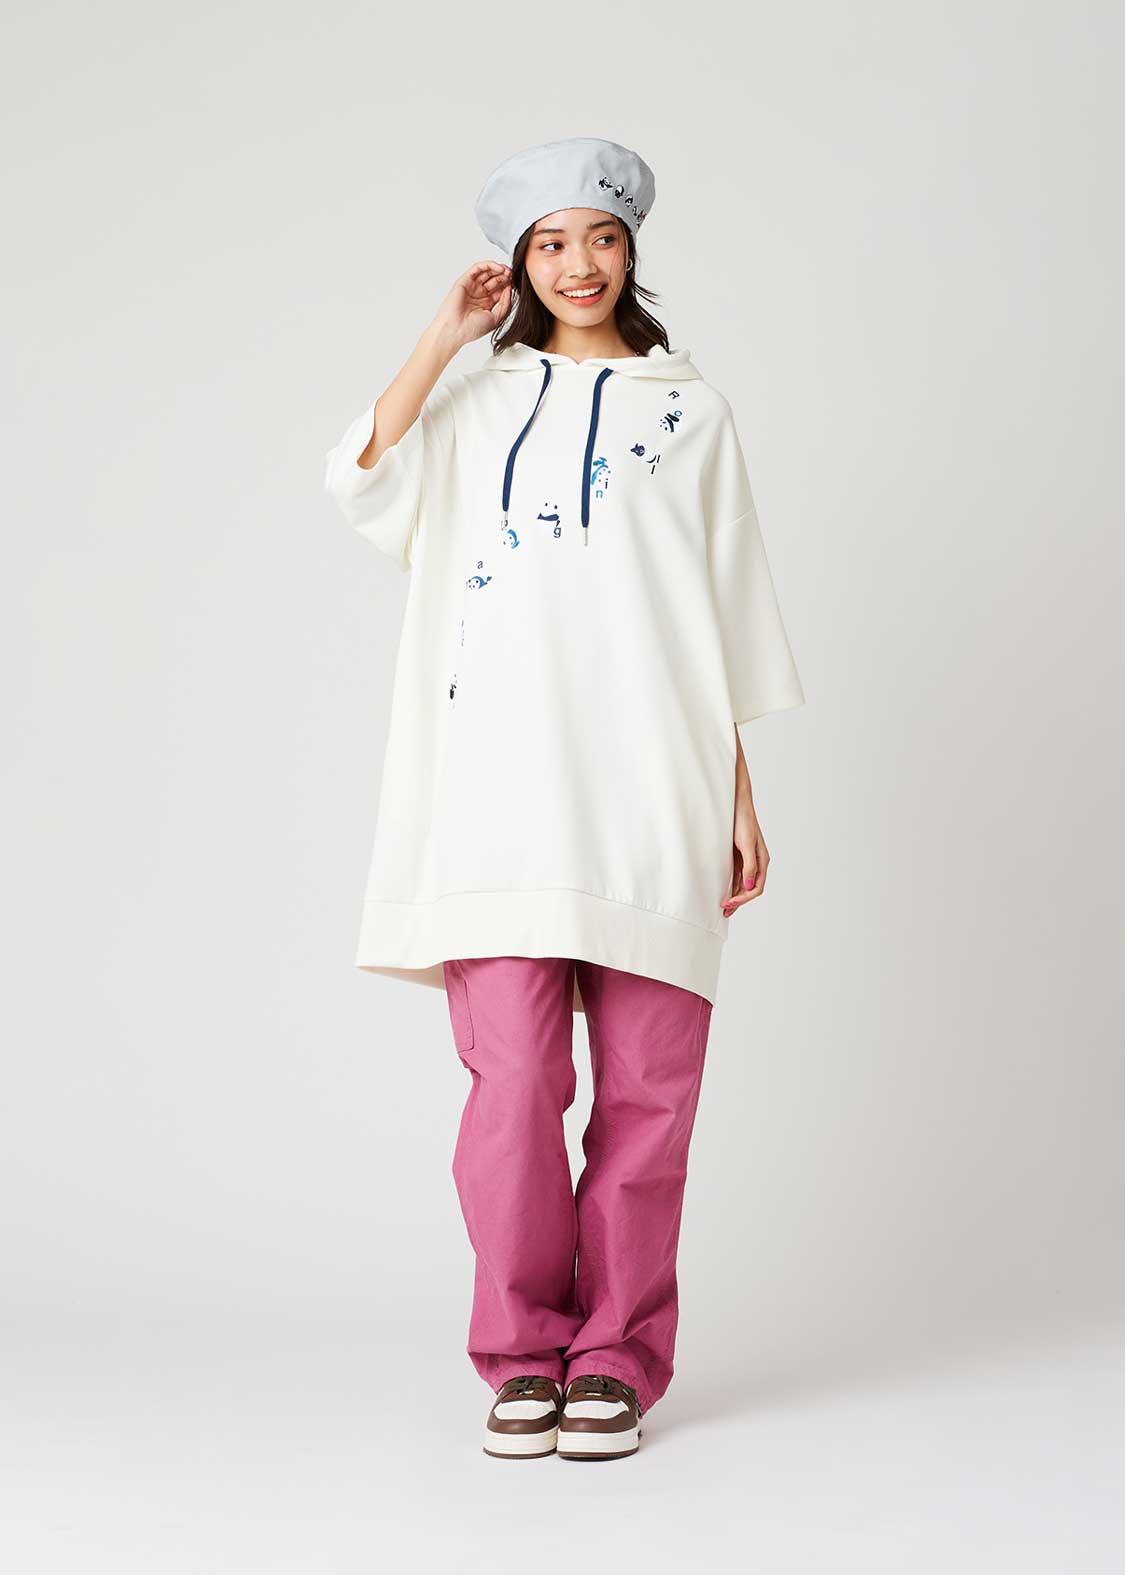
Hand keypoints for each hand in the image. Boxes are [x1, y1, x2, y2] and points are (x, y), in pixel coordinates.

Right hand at [431, 261, 512, 350]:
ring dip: (498, 269)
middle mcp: (479, 294)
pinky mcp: (465, 280)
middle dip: (505, 276)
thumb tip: (510, 289)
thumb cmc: (472, 329)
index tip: (516, 283)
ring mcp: (472, 287)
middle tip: (513, 274)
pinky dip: (489, 265)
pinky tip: (498, 268)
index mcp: (486, 304)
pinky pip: (477, 268)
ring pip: (487, 272)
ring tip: (507, 270)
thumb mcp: (496, 318)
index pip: (500, 289)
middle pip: (494, 279)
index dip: (509, 284)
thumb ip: (505, 304)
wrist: (455, 330)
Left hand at [722, 786, 769, 918]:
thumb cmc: (743, 820)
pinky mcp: (738, 855)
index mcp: (762, 860)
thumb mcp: (746, 844)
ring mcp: (747, 859)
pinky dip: (731, 885)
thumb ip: (749, 866)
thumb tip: (749, 887)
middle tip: (724, 911)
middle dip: (738, 901)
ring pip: (742, 883)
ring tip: (724, 907)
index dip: (743, 898)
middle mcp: (756, 862)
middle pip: (750, 888)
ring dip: (735, 896)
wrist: (736, 803)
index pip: (756, 887)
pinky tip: (724, 891)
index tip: (728, 903)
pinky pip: (736, 875)